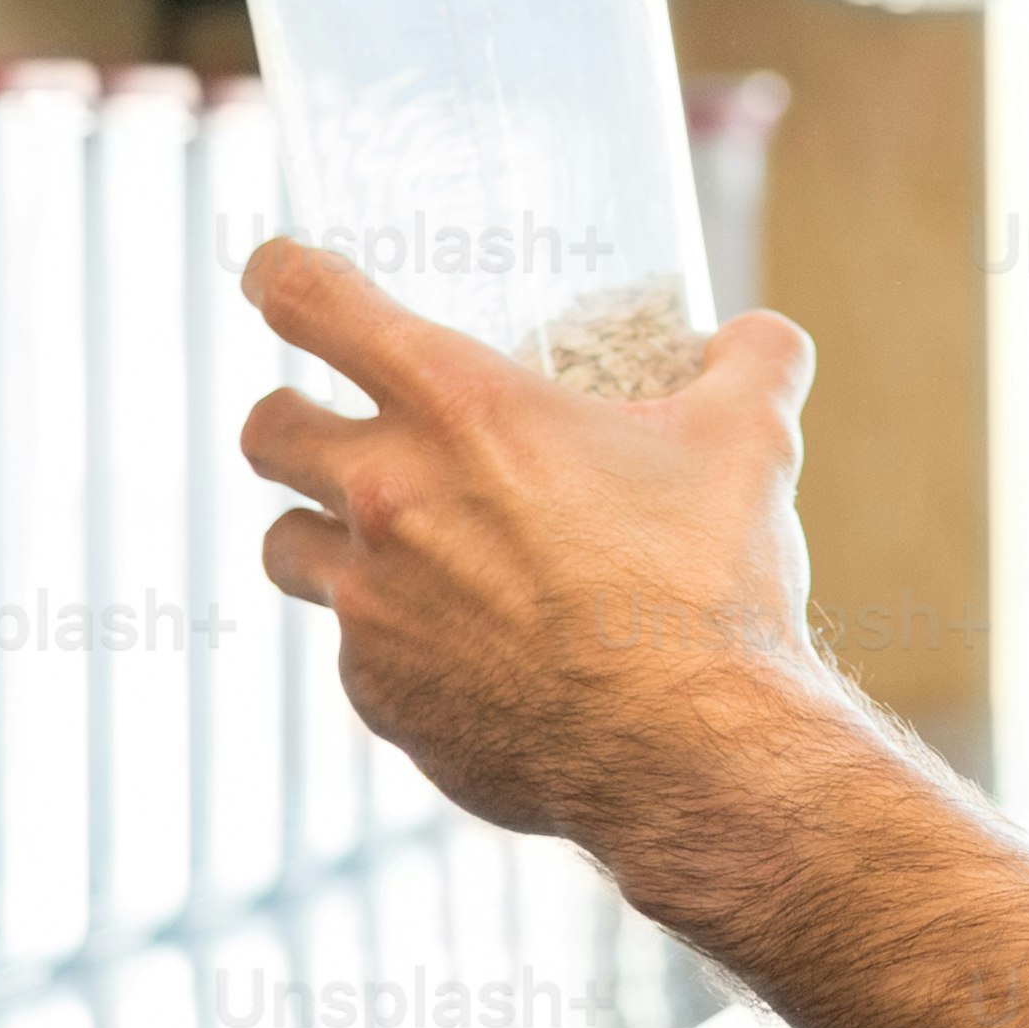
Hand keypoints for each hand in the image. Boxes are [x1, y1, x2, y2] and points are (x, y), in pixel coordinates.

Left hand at [234, 239, 858, 909]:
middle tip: (329, 430)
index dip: (282, 276)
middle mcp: (389, 498)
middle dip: (290, 419)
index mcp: (461, 409)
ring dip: (323, 538)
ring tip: (392, 551)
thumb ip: (750, 366)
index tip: (277, 276)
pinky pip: (353, 653)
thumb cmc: (710, 585)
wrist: (693, 751)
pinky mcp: (379, 696)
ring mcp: (371, 606)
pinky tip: (466, 652)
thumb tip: (761, 339)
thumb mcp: (748, 443)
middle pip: (267, 429)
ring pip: (284, 547)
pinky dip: (393, 643)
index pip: (312, 303)